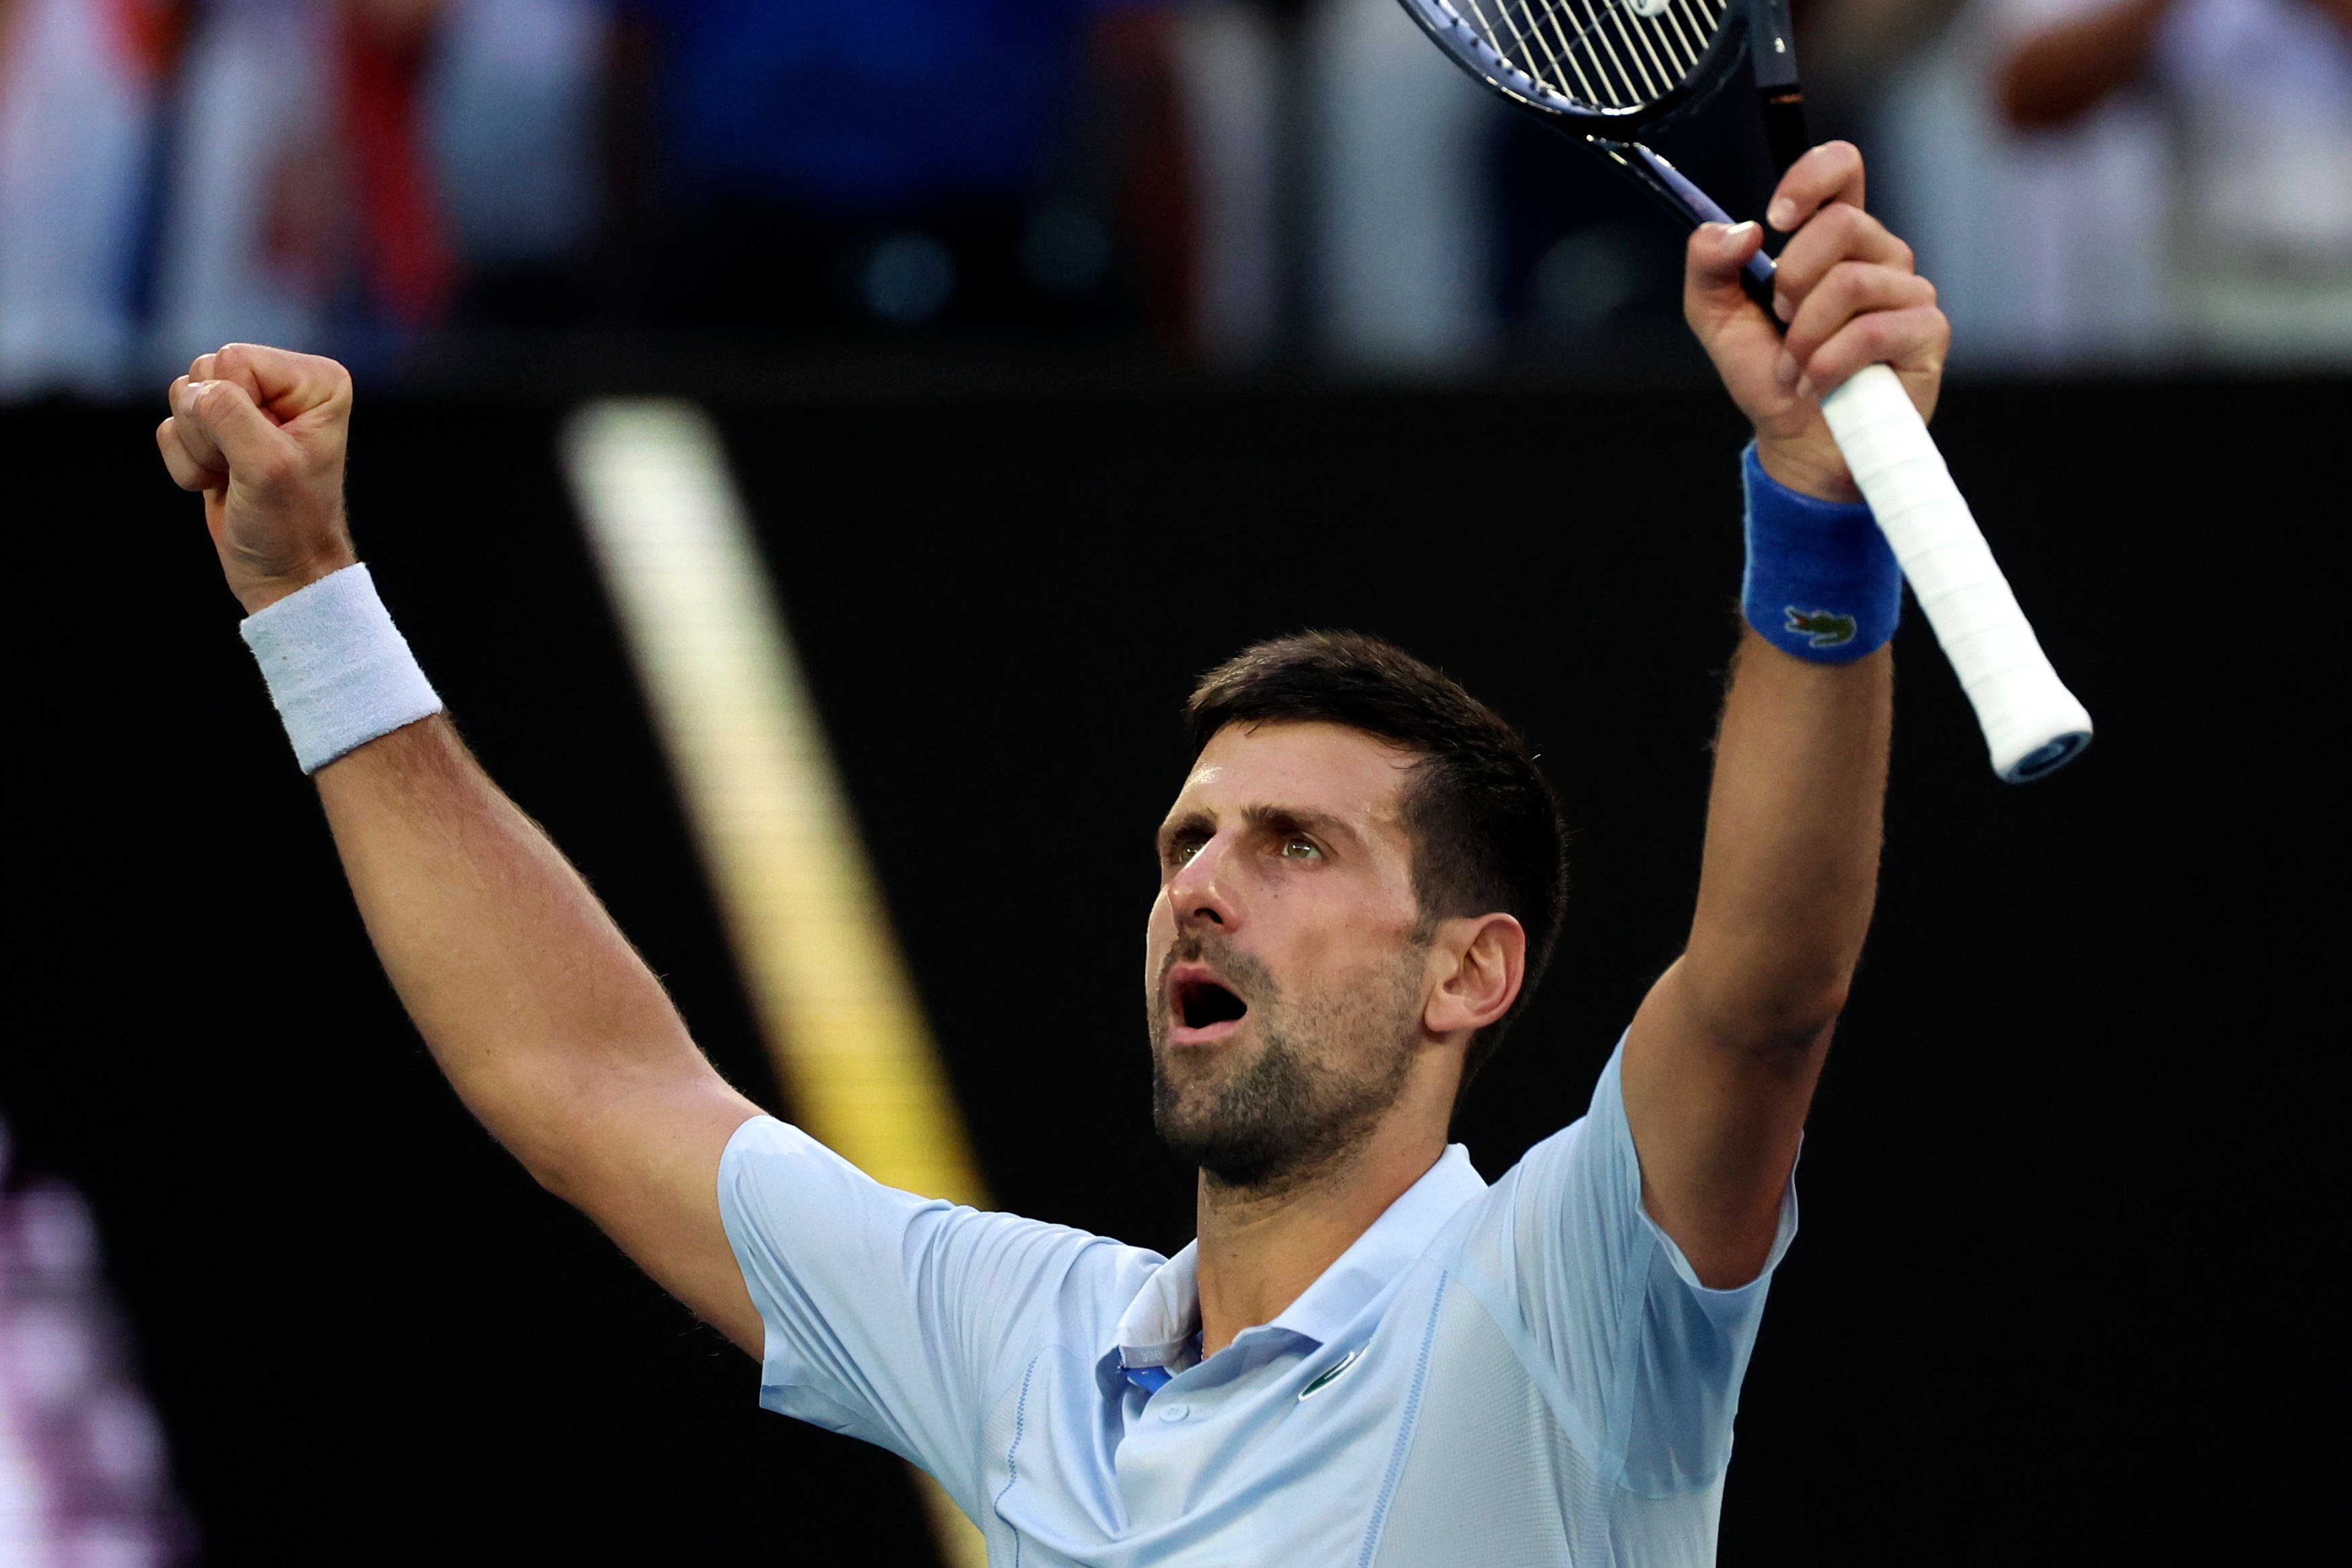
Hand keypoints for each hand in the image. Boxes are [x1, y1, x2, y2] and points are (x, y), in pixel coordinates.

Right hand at [157, 344, 358, 613]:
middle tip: (244, 468)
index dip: (232, 409)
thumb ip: (229, 415)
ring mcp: (248, 405)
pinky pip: (169, 427)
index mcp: (316, 381)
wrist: (282, 572)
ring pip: (182, 397)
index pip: (233, 359)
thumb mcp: (267, 467)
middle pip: (203, 372)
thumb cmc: (289, 524)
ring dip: (197, 449)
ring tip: (234, 477)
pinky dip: (186, 463)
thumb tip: (193, 390)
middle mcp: (284, 384)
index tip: (262, 452)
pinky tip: (219, 483)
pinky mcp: (217, 430)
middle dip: (210, 429)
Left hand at [1682, 142, 1948, 502]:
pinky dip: (1828, 364)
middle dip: (1792, 279)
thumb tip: (1742, 230)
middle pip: (1842, 224)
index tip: (1776, 219)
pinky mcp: (1927, 333)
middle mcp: (1879, 255)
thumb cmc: (1769, 374)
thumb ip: (1709, 265)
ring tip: (1794, 367)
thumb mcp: (1717, 317)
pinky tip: (1816, 384)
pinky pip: (1872, 330)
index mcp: (1833, 239)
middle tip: (1781, 321)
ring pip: (1851, 282)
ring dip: (1805, 335)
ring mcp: (1909, 292)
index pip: (1842, 168)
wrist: (1796, 441)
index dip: (1811, 177)